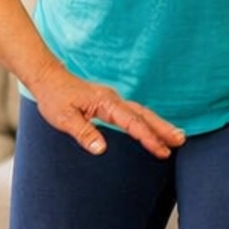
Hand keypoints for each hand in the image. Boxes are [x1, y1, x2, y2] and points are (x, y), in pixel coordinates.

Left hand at [30, 65, 184, 159]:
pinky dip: (147, 121)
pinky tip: (154, 129)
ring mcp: (113, 101)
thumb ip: (83, 133)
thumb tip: (101, 149)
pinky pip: (133, 112)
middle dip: (163, 128)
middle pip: (143, 115)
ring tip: (176, 138)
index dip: (148, 137)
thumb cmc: (54, 98)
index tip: (162, 150)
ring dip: (158, 125)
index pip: (131, 122)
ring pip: (141, 113)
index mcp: (105, 103)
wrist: (48, 78)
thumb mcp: (63, 118)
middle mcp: (113, 100)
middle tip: (181, 141)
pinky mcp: (110, 104)